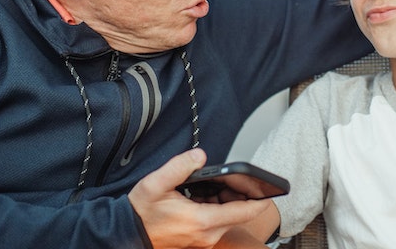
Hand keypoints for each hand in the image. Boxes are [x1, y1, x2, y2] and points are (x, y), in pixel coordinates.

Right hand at [129, 149, 268, 248]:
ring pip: (228, 217)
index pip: (242, 212)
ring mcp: (203, 239)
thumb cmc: (141, 212)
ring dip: (227, 201)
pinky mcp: (199, 239)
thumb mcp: (156, 183)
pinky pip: (217, 222)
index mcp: (201, 221)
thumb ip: (180, 166)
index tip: (270, 189)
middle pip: (237, 213)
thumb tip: (200, 156)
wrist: (126, 233)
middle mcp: (206, 234)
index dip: (259, 200)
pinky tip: (203, 195)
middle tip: (231, 178)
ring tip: (212, 185)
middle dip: (240, 195)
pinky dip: (216, 208)